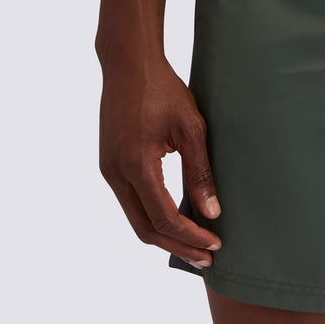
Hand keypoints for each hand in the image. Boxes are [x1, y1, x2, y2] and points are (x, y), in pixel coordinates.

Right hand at [98, 55, 221, 266]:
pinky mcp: (109, 165)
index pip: (165, 218)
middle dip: (178, 247)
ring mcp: (108, 170)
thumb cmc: (163, 90)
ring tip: (195, 247)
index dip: (191, 236)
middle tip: (207, 259)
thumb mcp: (192, 129)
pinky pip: (130, 203)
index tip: (216, 243)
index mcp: (137, 165)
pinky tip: (175, 222)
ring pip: (135, 219)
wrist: (128, 64)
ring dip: (164, 237)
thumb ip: (200, 173)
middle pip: (145, 229)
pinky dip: (152, 219)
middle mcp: (116, 173)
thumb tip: (213, 212)